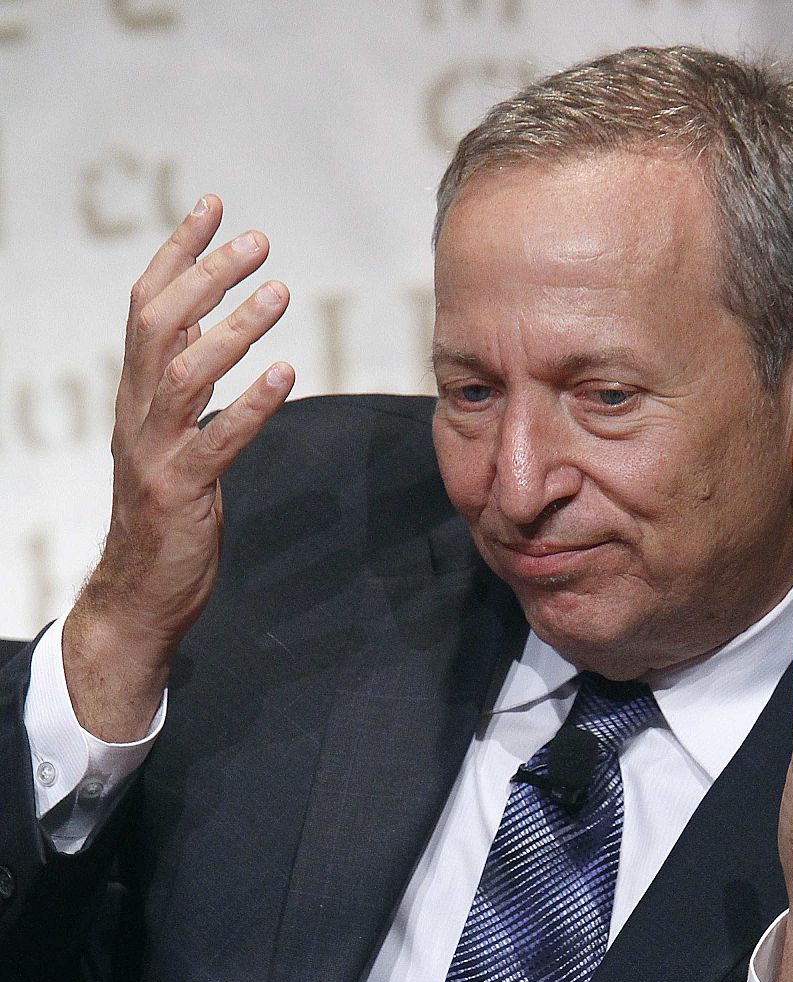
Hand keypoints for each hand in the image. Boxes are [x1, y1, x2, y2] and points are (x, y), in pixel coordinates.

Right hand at [62, 195, 294, 740]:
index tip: (214, 206)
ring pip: (185, 374)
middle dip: (206, 275)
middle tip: (258, 241)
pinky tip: (285, 374)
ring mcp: (154, 452)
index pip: (147, 305)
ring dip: (231, 328)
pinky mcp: (180, 491)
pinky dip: (250, 405)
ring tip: (279, 291)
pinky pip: (216, 440)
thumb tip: (210, 334)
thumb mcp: (171, 438)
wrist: (138, 593)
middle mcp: (136, 413)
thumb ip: (185, 389)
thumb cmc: (165, 514)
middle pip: (160, 324)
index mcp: (135, 395)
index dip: (178, 253)